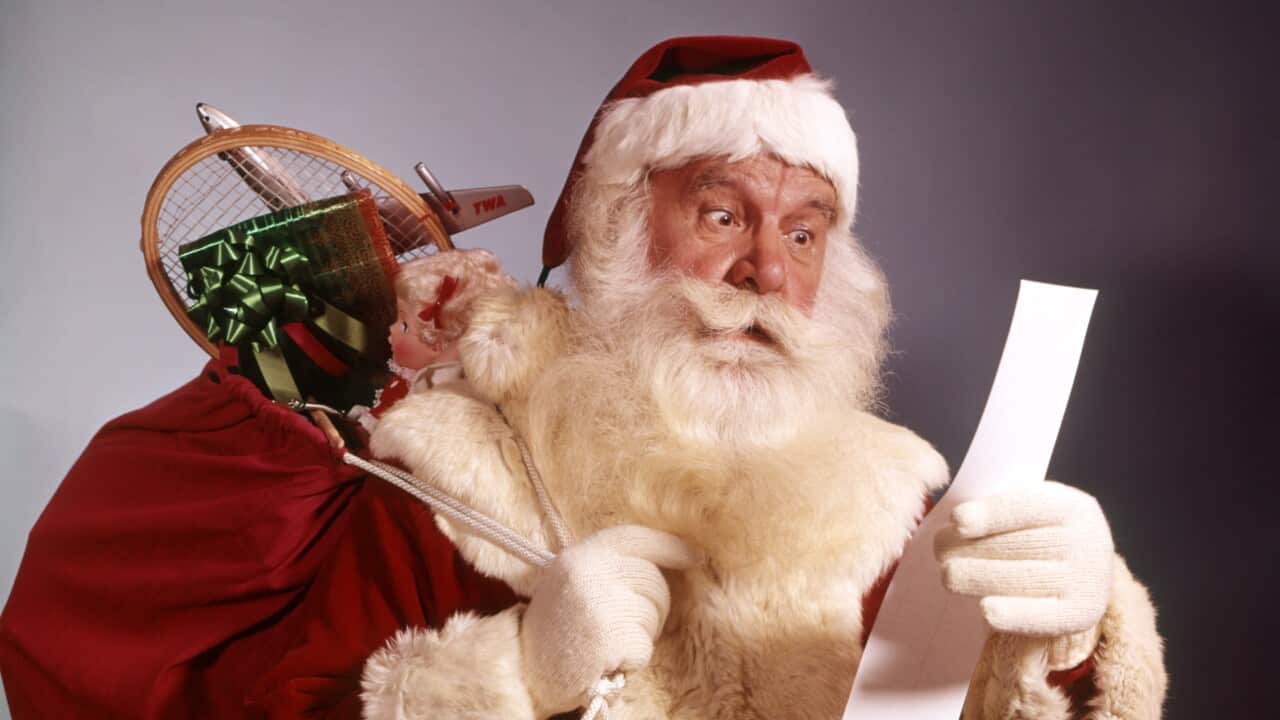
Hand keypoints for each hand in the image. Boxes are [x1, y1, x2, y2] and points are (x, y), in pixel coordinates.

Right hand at [520, 525, 697, 714]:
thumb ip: (609, 566)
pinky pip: (645, 645)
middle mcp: (587, 572)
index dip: (668, 546)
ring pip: (654, 613)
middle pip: (653, 580)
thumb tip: (664, 561)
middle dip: (654, 606)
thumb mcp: (573, 583)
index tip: (693, 556)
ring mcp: (597, 604)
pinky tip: (608, 661)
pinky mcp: (607, 638)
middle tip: (627, 626)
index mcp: (577, 555)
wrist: (526, 675)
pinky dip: (634, 658)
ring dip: (641, 634)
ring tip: (610, 642)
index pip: (634, 538)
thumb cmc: (557, 631)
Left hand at [934, 481, 1113, 637]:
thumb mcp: (1030, 510)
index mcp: (1073, 506)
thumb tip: (955, 524)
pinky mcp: (1081, 615)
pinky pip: (1042, 617)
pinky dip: (1012, 614)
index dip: (991, 514)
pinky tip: (986, 610)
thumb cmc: (1040, 533)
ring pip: (1022, 579)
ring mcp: (1087, 580)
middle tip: (939, 549)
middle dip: (971, 548)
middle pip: (1019, 546)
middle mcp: (1087, 542)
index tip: (957, 520)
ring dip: (977, 578)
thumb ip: (1000, 511)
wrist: (1083, 571)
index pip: (1028, 507)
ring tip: (948, 574)